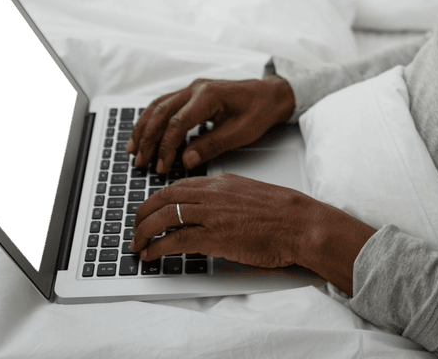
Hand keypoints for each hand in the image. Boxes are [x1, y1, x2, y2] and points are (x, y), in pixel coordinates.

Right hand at [126, 75, 294, 172]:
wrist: (271, 94)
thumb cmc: (260, 111)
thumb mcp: (240, 133)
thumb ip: (212, 145)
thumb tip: (186, 160)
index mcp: (208, 96)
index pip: (177, 123)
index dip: (166, 147)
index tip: (161, 166)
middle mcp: (196, 88)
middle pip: (160, 113)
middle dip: (147, 139)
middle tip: (140, 162)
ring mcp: (192, 89)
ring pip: (158, 106)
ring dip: (144, 128)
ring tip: (133, 150)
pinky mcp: (192, 93)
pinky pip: (164, 104)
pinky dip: (152, 120)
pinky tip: (145, 133)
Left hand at [131, 174, 376, 293]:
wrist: (301, 223)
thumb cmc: (284, 213)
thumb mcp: (251, 194)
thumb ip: (228, 197)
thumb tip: (212, 211)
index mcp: (222, 181)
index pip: (179, 185)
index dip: (159, 198)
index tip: (150, 209)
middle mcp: (212, 193)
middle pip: (164, 197)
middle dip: (143, 213)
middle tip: (135, 227)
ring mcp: (212, 214)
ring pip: (164, 216)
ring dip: (144, 231)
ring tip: (137, 244)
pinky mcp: (214, 236)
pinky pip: (175, 240)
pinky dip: (157, 248)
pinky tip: (151, 255)